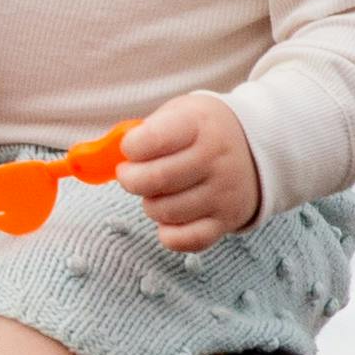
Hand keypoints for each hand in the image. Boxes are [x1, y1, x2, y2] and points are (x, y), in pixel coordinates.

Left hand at [118, 92, 260, 252]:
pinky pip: (185, 240)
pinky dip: (169, 233)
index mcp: (199, 125)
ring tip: (159, 192)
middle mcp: (215, 159)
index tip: (130, 149)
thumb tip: (96, 157)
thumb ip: (141, 132)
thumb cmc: (203, 131)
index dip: (129, 148)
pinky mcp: (227, 220)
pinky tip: (170, 218)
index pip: (150, 141)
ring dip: (150, 204)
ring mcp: (223, 192)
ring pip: (164, 211)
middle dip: (130, 179)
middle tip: (131, 175)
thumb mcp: (178, 114)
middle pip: (154, 180)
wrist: (259, 148)